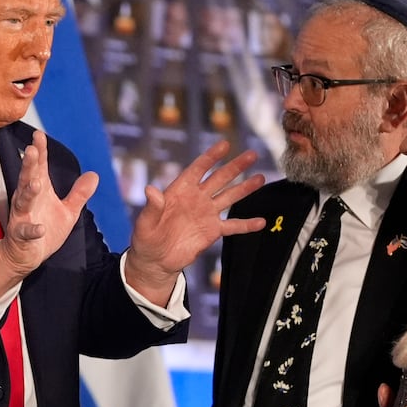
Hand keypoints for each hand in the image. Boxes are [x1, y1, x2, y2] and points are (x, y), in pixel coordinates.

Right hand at [0, 132, 97, 293]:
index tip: (39, 135)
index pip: (39, 167)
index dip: (39, 151)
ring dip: (28, 192)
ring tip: (36, 183)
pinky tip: (39, 229)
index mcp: (40, 191)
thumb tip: (94, 175)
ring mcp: (23, 217)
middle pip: (28, 178)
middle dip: (29, 165)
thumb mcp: (67, 211)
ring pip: (23, 201)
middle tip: (30, 149)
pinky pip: (26, 231)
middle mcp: (29, 200)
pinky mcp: (21, 235)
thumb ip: (79, 194)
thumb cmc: (44, 229)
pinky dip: (32, 230)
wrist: (26, 255)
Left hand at [124, 141, 266, 304]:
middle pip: (219, 178)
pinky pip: (233, 226)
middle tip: (251, 155)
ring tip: (261, 178)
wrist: (155, 260)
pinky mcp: (212, 231)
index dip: (210, 157)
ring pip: (229, 197)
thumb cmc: (146, 239)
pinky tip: (261, 222)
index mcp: (179, 191)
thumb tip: (150, 190)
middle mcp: (196, 198)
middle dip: (235, 167)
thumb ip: (151, 208)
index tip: (224, 145)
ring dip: (245, 188)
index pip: (197, 169)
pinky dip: (247, 224)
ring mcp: (206, 214)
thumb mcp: (145, 224)